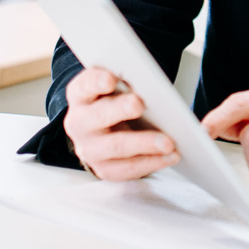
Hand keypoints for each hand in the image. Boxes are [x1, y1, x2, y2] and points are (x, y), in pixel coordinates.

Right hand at [64, 68, 179, 180]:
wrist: (105, 132)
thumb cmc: (114, 104)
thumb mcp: (116, 88)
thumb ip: (127, 83)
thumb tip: (150, 86)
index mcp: (81, 96)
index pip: (84, 86)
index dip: (96, 82)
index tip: (110, 79)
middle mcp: (79, 123)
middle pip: (99, 116)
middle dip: (120, 109)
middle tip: (139, 104)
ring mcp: (89, 149)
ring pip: (115, 146)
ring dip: (144, 143)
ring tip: (168, 142)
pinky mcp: (104, 169)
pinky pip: (127, 168)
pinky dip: (151, 162)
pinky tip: (170, 156)